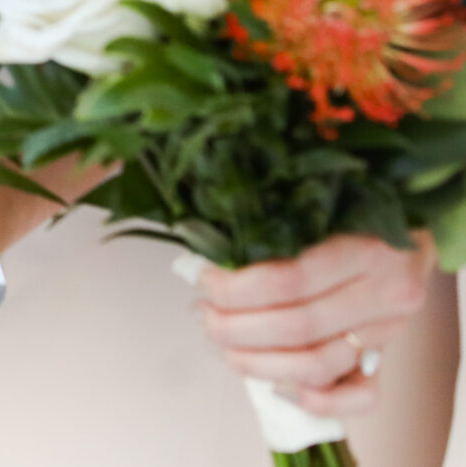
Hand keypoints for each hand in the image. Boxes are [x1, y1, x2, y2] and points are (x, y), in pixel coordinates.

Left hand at [194, 233, 433, 416]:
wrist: (407, 235)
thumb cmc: (352, 216)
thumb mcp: (320, 209)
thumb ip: (274, 231)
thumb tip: (206, 257)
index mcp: (367, 249)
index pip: (287, 282)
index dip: (235, 289)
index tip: (204, 281)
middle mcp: (385, 295)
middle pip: (296, 327)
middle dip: (235, 327)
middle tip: (203, 314)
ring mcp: (389, 332)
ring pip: (316, 365)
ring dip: (257, 362)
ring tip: (222, 343)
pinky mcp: (388, 359)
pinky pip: (360, 398)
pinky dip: (315, 401)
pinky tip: (275, 386)